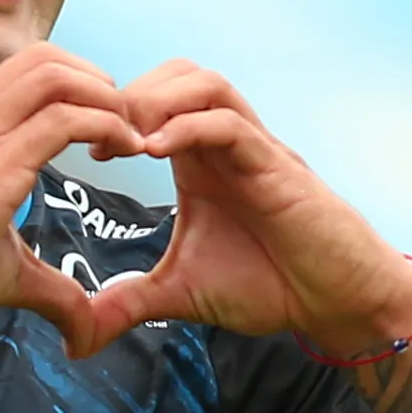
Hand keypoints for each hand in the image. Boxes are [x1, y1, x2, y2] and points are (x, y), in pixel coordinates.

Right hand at [0, 44, 141, 342]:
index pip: (30, 71)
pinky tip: (123, 152)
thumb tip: (84, 333)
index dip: (80, 88)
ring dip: (107, 98)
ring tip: (129, 138)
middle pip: (47, 57)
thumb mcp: (1, 272)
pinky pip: (65, 118)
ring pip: (58, 74)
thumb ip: (50, 290)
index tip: (105, 134)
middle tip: (125, 128)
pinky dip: (108, 124)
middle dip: (100, 81)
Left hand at [75, 64, 411, 357]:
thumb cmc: (270, 284)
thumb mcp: (180, 294)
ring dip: (157, 100)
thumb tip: (76, 338)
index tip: (83, 151)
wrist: (334, 301)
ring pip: (204, 84)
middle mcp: (225, 143)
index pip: (152, 101)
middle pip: (174, 74)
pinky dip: (190, 127)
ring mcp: (253, 149)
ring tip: (125, 140)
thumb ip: (128, 305)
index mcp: (198, 159)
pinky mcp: (276, 167)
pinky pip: (231, 124)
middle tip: (99, 137)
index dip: (111, 115)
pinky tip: (155, 152)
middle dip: (129, 94)